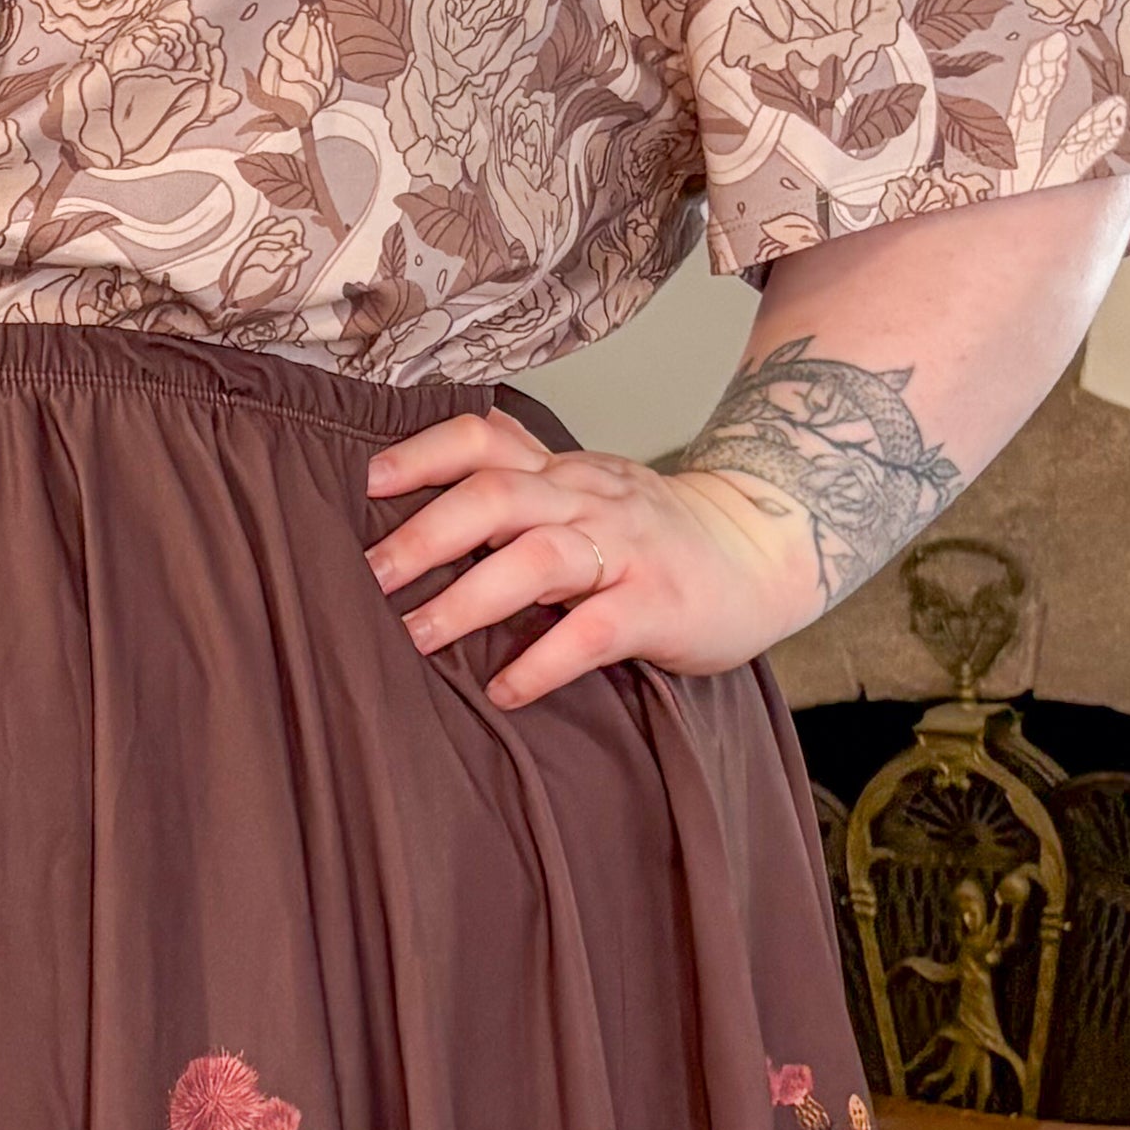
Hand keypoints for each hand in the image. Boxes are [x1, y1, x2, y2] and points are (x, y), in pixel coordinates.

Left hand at [357, 414, 819, 708]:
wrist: (765, 553)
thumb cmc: (658, 538)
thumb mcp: (588, 496)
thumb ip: (520, 496)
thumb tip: (419, 517)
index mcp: (563, 473)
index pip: (485, 439)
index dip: (422, 455)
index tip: (365, 483)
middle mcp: (589, 499)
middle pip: (498, 495)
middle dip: (426, 533)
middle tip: (370, 575)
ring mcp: (628, 550)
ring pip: (540, 557)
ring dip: (471, 597)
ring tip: (417, 636)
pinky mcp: (659, 606)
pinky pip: (593, 630)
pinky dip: (542, 661)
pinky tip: (504, 690)